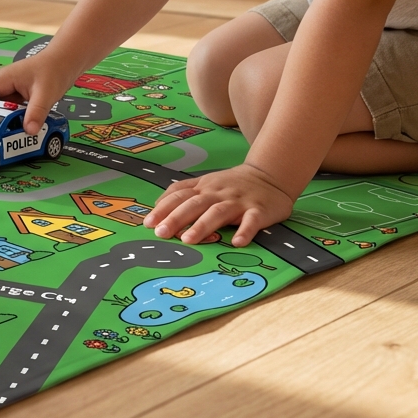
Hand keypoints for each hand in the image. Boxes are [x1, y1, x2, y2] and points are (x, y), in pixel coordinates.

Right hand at [0, 55, 74, 133]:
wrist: (65, 61)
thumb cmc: (53, 70)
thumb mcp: (46, 92)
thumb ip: (37, 111)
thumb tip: (29, 131)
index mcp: (2, 79)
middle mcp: (2, 85)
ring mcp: (9, 92)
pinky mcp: (17, 98)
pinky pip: (6, 112)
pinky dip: (5, 122)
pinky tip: (8, 134)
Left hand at [144, 163, 296, 246]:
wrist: (269, 176)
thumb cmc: (230, 184)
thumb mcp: (204, 183)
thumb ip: (182, 191)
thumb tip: (156, 206)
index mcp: (203, 188)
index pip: (179, 197)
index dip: (163, 209)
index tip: (148, 224)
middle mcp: (218, 193)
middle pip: (194, 204)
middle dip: (176, 218)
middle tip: (161, 233)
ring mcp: (238, 201)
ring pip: (218, 212)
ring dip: (202, 226)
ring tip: (188, 240)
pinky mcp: (259, 210)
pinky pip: (252, 221)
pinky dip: (245, 231)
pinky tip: (237, 242)